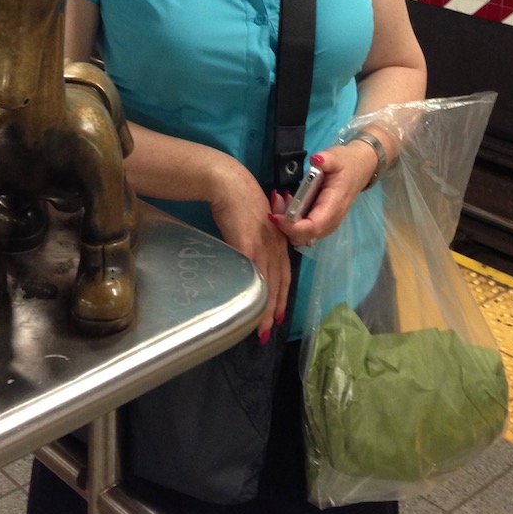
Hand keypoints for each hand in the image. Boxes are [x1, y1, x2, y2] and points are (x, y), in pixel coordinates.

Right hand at [209, 160, 291, 341]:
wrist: (228, 182)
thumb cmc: (238, 199)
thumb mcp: (253, 222)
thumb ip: (255, 238)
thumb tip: (247, 256)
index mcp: (278, 238)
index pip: (284, 272)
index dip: (282, 294)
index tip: (277, 314)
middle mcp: (275, 243)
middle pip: (279, 282)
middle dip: (275, 308)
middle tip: (268, 331)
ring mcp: (263, 244)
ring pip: (268, 282)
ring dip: (265, 307)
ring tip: (259, 328)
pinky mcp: (249, 243)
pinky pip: (253, 273)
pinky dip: (252, 291)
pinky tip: (247, 305)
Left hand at [269, 140, 379, 247]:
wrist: (359, 169)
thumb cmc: (346, 164)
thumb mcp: (337, 157)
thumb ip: (327, 160)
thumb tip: (316, 160)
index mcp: (334, 207)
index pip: (313, 227)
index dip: (292, 227)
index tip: (275, 216)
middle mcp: (330, 221)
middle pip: (303, 236)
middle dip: (284, 225)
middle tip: (276, 201)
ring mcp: (326, 223)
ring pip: (301, 235)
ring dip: (286, 222)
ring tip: (280, 199)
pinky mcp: (320, 221)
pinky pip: (302, 229)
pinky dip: (290, 220)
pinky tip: (287, 201)